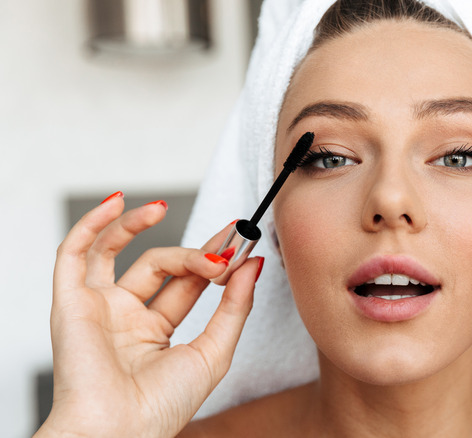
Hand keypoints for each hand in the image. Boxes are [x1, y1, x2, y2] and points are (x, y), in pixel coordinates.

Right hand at [35, 192, 262, 437]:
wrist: (119, 432)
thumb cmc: (162, 406)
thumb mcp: (215, 351)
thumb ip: (235, 306)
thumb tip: (251, 264)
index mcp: (154, 332)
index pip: (187, 282)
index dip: (213, 259)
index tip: (241, 240)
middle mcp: (124, 317)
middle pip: (160, 265)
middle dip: (194, 251)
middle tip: (225, 246)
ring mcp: (97, 308)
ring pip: (118, 251)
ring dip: (141, 225)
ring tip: (165, 209)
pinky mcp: (71, 303)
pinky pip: (74, 253)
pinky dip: (92, 224)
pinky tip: (118, 203)